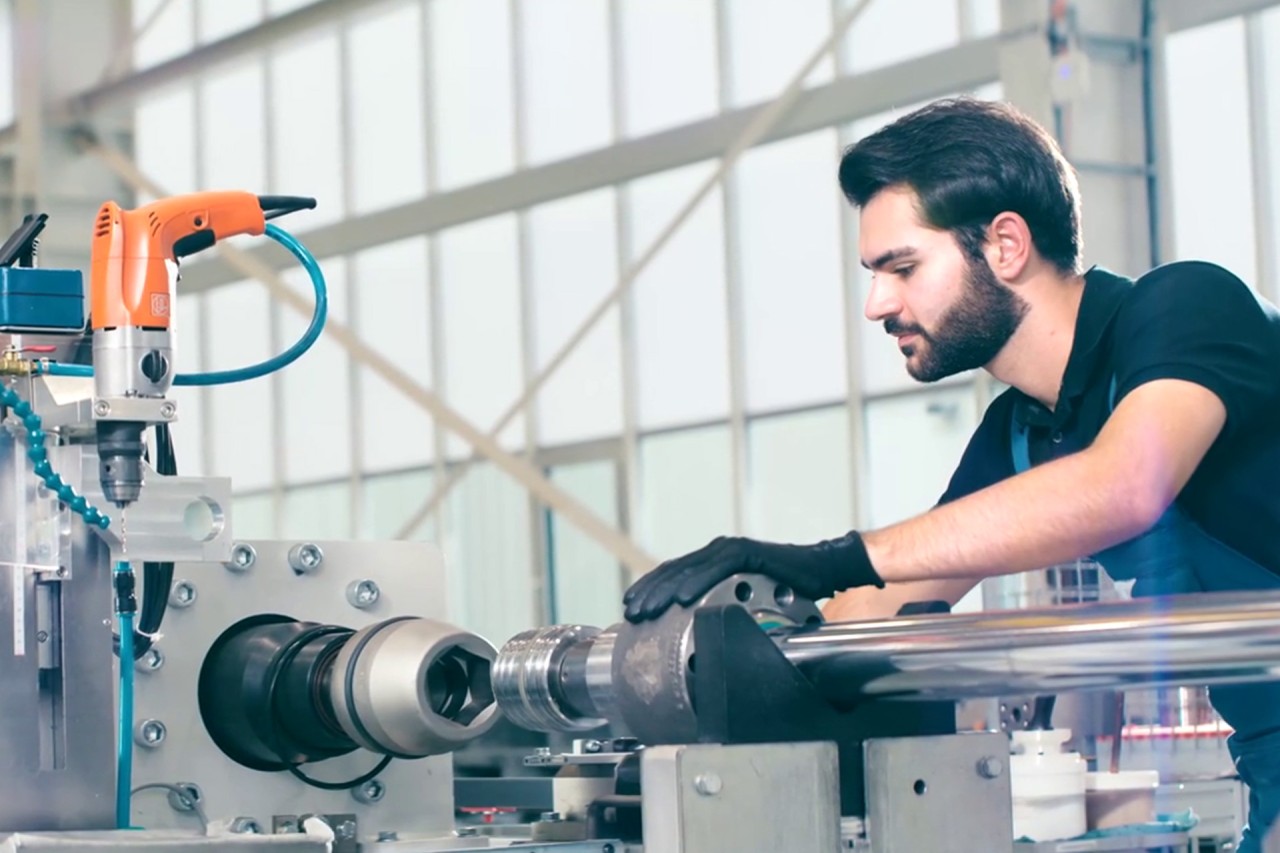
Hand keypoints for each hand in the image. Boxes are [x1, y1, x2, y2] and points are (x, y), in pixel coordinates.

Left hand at [622, 531, 882, 622]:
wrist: (823, 571)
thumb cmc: (787, 589)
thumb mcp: (746, 602)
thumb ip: (723, 608)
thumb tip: (700, 636)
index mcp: (713, 561)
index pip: (672, 574)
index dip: (649, 590)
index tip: (629, 609)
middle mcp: (718, 551)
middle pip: (673, 571)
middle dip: (648, 593)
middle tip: (630, 613)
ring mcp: (731, 550)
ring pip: (688, 569)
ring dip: (664, 590)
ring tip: (647, 610)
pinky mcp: (747, 553)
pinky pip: (715, 569)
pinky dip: (696, 584)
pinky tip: (682, 599)